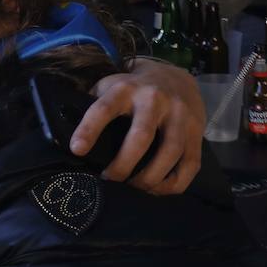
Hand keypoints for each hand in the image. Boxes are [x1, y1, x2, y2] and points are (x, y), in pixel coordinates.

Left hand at [70, 59, 203, 194]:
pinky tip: (156, 190)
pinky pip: (190, 164)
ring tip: (132, 189)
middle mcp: (154, 100)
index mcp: (125, 89)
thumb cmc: (132, 89)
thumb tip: (69, 137)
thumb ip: (92, 105)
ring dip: (149, 178)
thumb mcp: (109, 86)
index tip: (77, 150)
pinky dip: (173, 183)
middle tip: (108, 180)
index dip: (89, 129)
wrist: (175, 76)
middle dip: (123, 164)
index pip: (104, 108)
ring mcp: (180, 115)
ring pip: (169, 152)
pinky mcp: (197, 131)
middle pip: (141, 136)